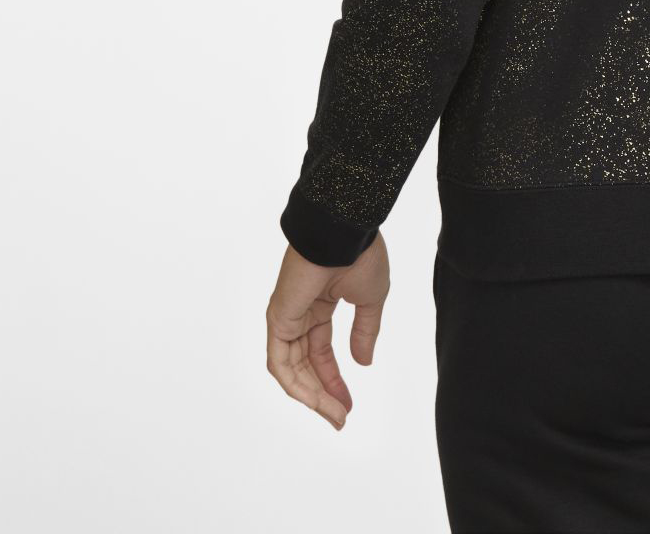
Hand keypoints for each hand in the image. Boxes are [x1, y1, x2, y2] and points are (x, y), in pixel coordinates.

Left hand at [266, 233, 390, 428]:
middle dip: (323, 394)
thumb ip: (365, 332)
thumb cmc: (360, 255)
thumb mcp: (370, 300)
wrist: (344, 232)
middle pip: (306, 365)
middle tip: (340, 418)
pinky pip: (281, 362)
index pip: (322, 352)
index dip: (335, 380)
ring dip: (312, 396)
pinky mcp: (278, 319)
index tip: (348, 404)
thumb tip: (363, 362)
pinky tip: (316, 400)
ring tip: (334, 415)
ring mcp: (286, 317)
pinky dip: (296, 385)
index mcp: (321, 305)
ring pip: (292, 370)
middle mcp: (300, 314)